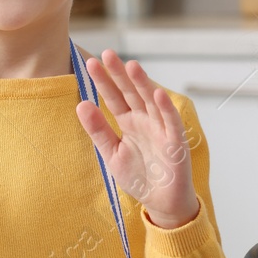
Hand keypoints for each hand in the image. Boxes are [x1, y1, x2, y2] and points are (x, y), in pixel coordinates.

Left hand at [75, 49, 198, 228]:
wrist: (161, 203)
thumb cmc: (139, 177)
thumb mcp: (111, 154)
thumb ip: (98, 130)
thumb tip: (81, 105)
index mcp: (129, 122)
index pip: (114, 98)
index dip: (104, 81)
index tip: (91, 63)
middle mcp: (145, 121)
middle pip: (132, 93)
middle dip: (120, 75)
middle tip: (108, 54)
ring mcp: (161, 130)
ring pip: (151, 102)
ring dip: (143, 84)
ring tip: (131, 66)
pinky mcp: (175, 143)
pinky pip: (171, 123)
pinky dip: (165, 109)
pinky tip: (158, 94)